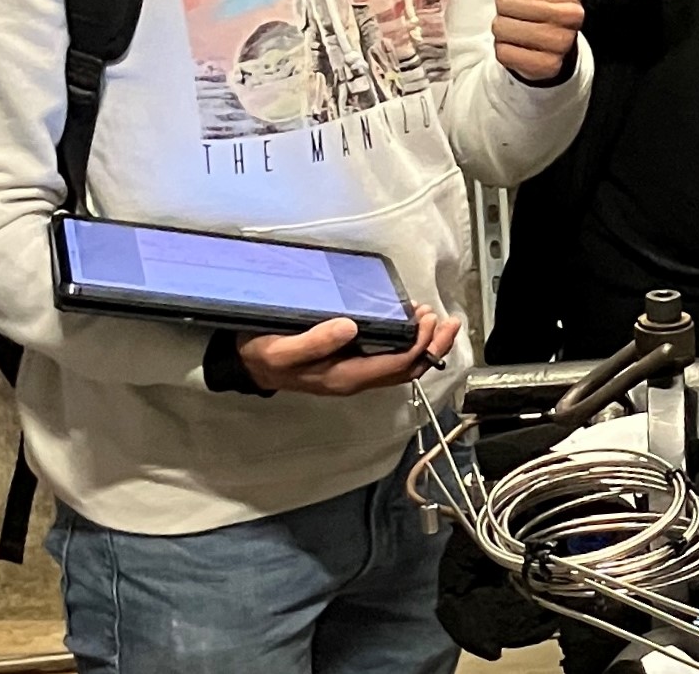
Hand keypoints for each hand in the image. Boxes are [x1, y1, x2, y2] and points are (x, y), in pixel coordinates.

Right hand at [239, 305, 459, 396]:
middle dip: (432, 347)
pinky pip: (389, 357)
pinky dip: (408, 341)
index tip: (428, 319)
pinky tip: (410, 322)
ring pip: (401, 365)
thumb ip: (315, 341)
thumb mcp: (282, 350)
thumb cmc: (265, 355)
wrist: (251, 364)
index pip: (395, 366)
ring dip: (423, 345)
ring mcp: (355, 372)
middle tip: (447, 320)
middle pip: (406, 369)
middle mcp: (356, 379)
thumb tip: (351, 327)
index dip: (418, 346)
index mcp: (345, 378)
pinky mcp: (352, 362)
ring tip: (435, 318)